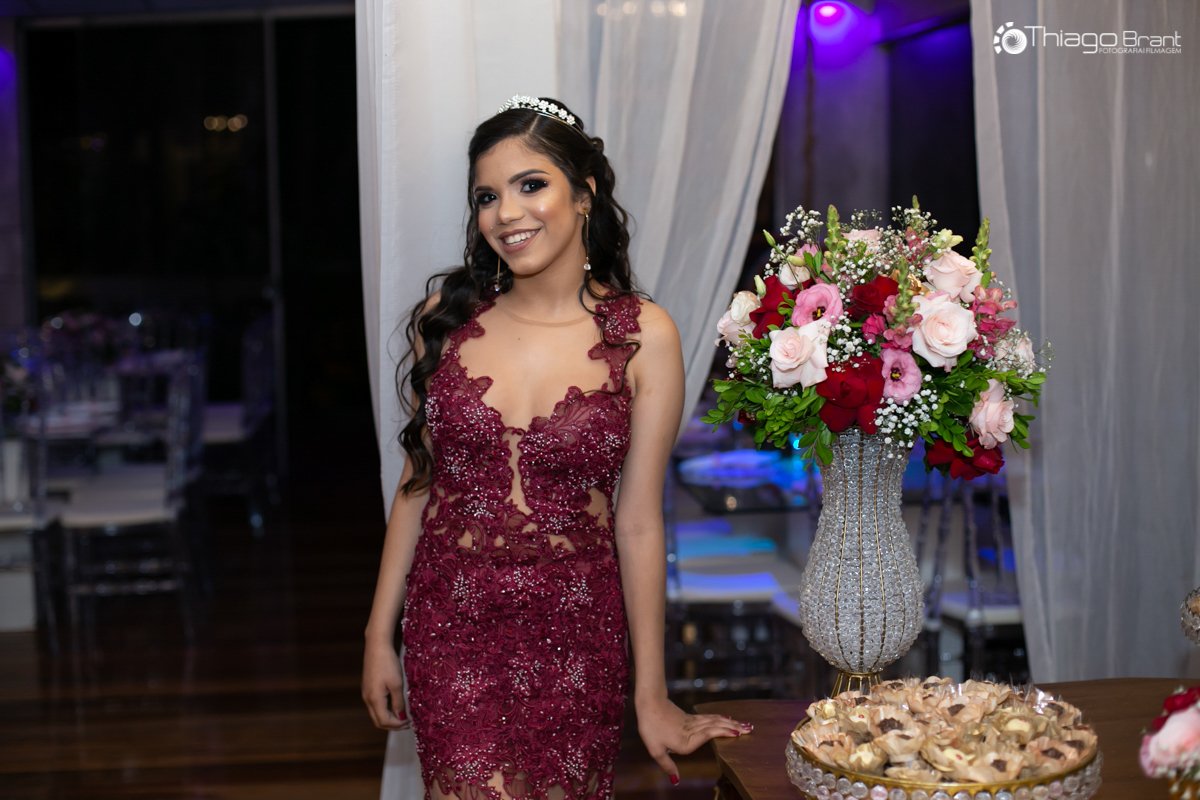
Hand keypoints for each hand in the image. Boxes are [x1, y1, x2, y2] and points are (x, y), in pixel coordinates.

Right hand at [362, 639, 409, 730]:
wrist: (377, 646)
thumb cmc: (388, 664)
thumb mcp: (397, 684)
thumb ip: (399, 703)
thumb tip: (401, 717)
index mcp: (374, 700)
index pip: (384, 721)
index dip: (397, 725)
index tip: (409, 723)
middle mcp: (367, 699)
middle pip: (378, 721)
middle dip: (392, 725)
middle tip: (407, 723)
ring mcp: (366, 693)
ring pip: (376, 714)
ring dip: (389, 718)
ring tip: (403, 716)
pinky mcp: (367, 688)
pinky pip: (376, 705)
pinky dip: (385, 710)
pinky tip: (395, 705)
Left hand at [636, 696, 751, 783]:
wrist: (648, 703)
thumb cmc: (650, 728)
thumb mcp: (655, 750)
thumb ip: (667, 765)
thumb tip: (676, 781)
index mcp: (686, 741)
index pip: (709, 734)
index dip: (724, 732)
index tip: (738, 733)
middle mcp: (692, 731)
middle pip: (716, 727)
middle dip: (734, 728)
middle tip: (751, 729)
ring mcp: (692, 722)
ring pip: (715, 722)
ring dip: (730, 723)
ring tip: (745, 724)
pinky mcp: (690, 717)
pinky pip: (709, 718)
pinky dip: (720, 719)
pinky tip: (727, 719)